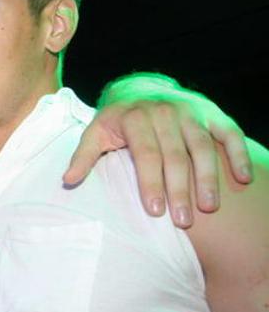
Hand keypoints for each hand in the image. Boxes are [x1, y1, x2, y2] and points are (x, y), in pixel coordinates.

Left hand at [64, 73, 251, 227]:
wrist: (142, 89)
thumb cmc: (117, 122)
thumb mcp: (95, 133)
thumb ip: (84, 156)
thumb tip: (68, 181)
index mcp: (134, 118)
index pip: (145, 154)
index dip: (150, 183)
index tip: (155, 211)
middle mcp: (163, 112)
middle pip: (175, 155)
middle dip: (180, 189)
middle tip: (183, 222)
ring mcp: (190, 112)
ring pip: (203, 147)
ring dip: (208, 178)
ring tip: (209, 207)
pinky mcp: (212, 113)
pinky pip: (230, 133)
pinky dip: (238, 154)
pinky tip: (244, 179)